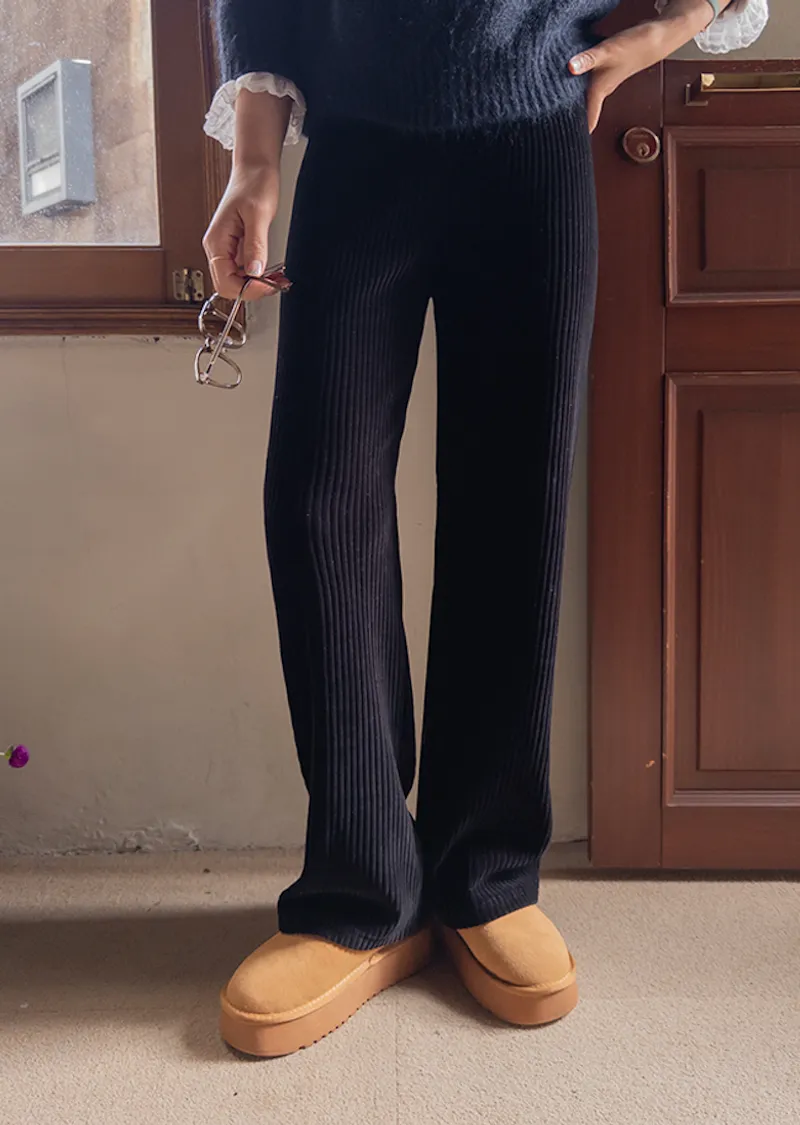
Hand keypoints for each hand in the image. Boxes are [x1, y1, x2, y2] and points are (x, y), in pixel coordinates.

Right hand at [203, 162, 280, 300]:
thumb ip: (255, 245)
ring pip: (238, 281)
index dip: (246, 290)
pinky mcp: (237, 247)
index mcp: (216, 241)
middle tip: (275, 285)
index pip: (224, 282)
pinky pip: (245, 270)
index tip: (267, 286)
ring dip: (257, 284)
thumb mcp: (258, 215)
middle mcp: (218, 248)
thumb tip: (254, 271)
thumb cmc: (254, 183)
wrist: (255, 168)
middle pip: (229, 286)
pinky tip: (272, 271)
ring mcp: (227, 249)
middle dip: (252, 290)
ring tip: (277, 278)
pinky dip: (259, 275)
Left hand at [569, 1, 710, 133]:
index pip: (587, 118)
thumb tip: (570, 67)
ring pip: (586, 98)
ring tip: (558, 111)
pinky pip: (590, 84)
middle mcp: (602, 89)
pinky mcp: (606, 72)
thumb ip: (587, 59)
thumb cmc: (633, 47)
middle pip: (585, 112)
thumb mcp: (607, 51)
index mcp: (599, 90)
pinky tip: (570, 80)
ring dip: (575, 104)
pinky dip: (580, 86)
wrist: (654, 38)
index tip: (565, 142)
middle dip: (571, 120)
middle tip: (557, 130)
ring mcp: (605, 82)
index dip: (577, 131)